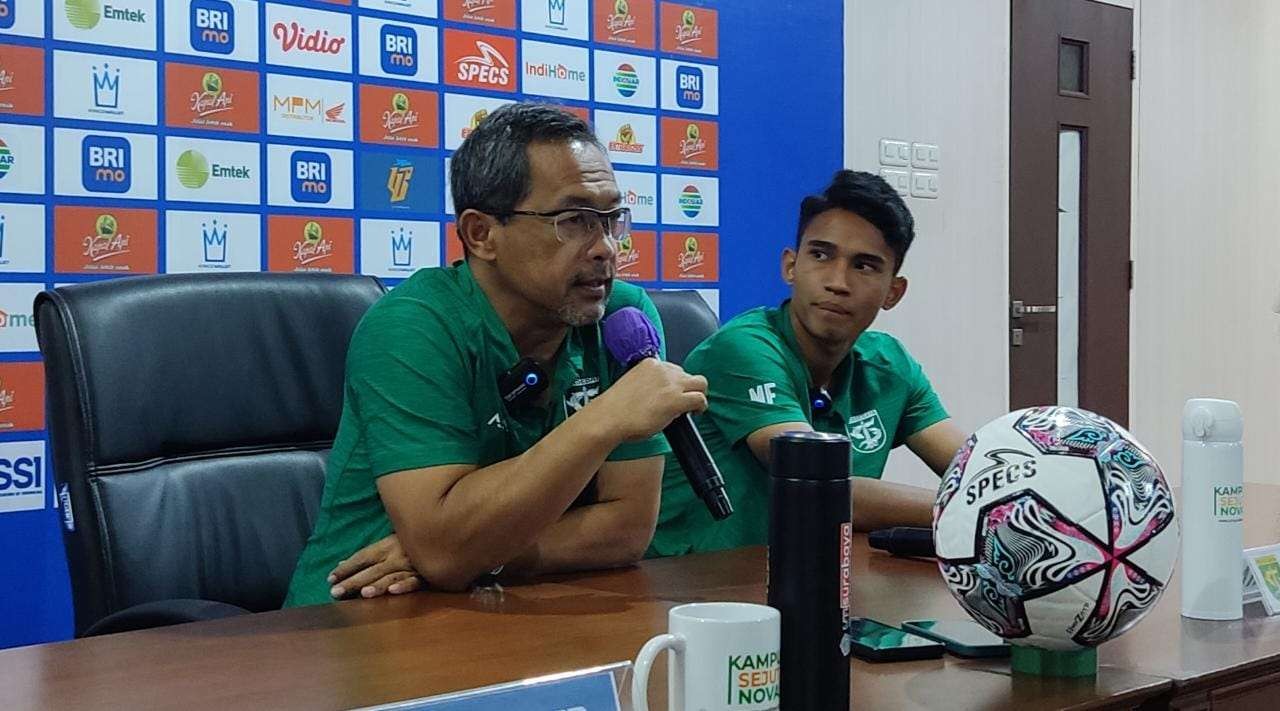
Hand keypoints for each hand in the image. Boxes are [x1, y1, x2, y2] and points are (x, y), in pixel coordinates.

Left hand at [328, 533, 423, 599]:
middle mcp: (396, 555)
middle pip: (372, 570)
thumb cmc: (411, 542)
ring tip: (363, 594)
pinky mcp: (426, 574)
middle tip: (335, 593)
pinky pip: (414, 581)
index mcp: (386, 546)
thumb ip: (367, 556)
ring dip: (377, 584)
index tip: (330, 579)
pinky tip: (393, 592)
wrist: (441, 535)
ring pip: (391, 576)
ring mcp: (411, 565)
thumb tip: (342, 564)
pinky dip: (404, 586)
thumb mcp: (388, 544)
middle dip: (353, 581)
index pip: (362, 558)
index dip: (346, 568)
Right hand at [587, 359, 707, 441]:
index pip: (672, 369)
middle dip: (687, 387)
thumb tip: (660, 396)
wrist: (609, 417)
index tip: (672, 393)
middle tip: (684, 401)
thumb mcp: (632, 384)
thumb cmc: (615, 408)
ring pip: (700, 383)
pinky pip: (700, 399)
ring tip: (693, 407)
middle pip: (687, 374)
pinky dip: (701, 406)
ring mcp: (671, 384)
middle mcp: (663, 370)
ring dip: (698, 394)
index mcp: (650, 363)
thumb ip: (649, 384)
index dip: (675, 383)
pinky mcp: (677, 400)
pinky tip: (695, 413)